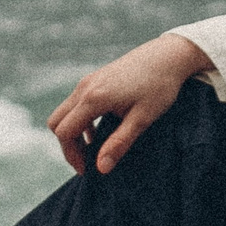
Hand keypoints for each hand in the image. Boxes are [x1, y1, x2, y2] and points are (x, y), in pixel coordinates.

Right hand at [46, 34, 213, 173]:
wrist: (168, 55)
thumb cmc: (159, 87)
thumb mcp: (142, 119)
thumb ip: (119, 143)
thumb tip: (101, 168)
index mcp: (94, 98)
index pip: (64, 132)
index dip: (71, 155)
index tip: (88, 170)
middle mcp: (85, 88)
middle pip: (57, 123)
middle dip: (68, 145)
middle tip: (88, 161)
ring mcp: (88, 81)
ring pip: (64, 112)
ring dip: (73, 133)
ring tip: (96, 148)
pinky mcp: (94, 79)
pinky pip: (75, 104)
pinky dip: (80, 120)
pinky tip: (100, 129)